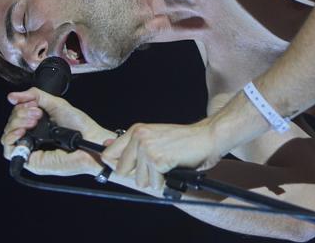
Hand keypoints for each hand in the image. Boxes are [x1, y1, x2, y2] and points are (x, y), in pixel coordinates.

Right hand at [0, 87, 110, 175]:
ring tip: (34, 120)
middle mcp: (33, 138)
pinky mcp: (32, 161)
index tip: (34, 105)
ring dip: (16, 124)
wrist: (91, 139)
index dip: (21, 108)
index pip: (16, 116)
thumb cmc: (80, 126)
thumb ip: (36, 96)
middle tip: (37, 114)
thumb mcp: (56, 104)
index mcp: (37, 125)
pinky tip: (21, 131)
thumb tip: (13, 96)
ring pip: (8, 137)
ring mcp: (31, 150)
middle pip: (11, 125)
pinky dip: (11, 139)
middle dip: (20, 114)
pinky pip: (10, 152)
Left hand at [101, 120, 222, 188]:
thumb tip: (106, 147)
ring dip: (154, 179)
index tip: (128, 170)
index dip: (116, 166)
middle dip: (138, 175)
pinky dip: (165, 181)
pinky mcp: (157, 160)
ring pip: (139, 180)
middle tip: (156, 167)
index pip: (108, 154)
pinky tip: (174, 167)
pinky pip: (154, 183)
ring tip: (168, 165)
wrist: (207, 136)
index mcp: (136, 130)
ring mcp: (147, 148)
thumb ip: (131, 144)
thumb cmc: (183, 141)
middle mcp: (139, 137)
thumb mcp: (154, 137)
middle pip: (121, 170)